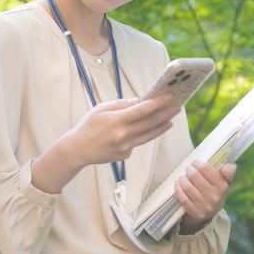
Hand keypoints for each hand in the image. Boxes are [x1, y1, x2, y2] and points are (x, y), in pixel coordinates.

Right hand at [63, 94, 179, 166]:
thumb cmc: (87, 126)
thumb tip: (139, 101)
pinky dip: (139, 136)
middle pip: (150, 123)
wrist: (77, 150)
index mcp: (116, 120)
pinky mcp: (125, 156)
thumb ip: (120, 104)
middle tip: (176, 107)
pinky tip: (139, 131)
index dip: (157, 103)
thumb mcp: (100, 109)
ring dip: (161, 127)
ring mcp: (125, 147)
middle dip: (165, 114)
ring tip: (170, 120)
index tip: (168, 97)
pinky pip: (136, 144)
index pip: (142, 110)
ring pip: (148, 136)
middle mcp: (123, 135)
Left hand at [175, 161, 235, 233]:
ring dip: (182, 179)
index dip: (197, 163)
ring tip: (183, 177)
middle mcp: (216, 198)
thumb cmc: (215, 191)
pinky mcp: (196, 214)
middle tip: (188, 169)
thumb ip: (227, 173)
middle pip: (194, 175)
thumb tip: (231, 165)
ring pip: (187, 187)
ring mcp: (206, 207)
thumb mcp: (224, 182)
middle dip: (189, 170)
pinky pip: (183, 198)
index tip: (195, 163)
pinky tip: (178, 184)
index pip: (206, 168)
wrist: (210, 212)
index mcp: (223, 187)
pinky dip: (178, 189)